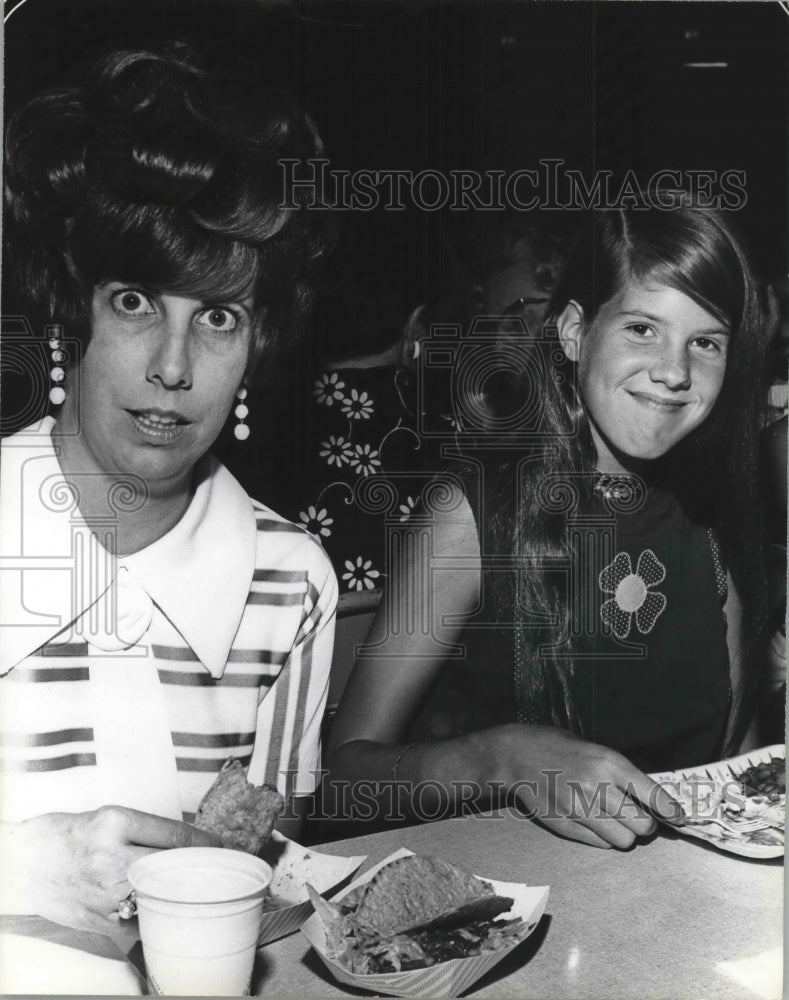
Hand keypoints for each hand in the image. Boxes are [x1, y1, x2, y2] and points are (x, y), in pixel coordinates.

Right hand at [4, 806, 220, 933]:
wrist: (27, 861)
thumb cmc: (70, 835)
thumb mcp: (110, 819)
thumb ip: (145, 831)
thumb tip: (189, 844)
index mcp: (117, 822)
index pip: (175, 835)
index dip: (206, 844)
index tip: (221, 847)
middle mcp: (112, 856)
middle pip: (174, 867)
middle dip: (200, 870)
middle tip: (217, 871)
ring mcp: (105, 892)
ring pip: (161, 898)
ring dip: (182, 897)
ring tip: (196, 892)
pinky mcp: (99, 920)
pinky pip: (140, 924)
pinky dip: (155, 920)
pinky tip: (165, 914)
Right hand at [492, 725, 683, 848]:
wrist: (517, 754)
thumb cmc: (560, 747)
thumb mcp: (596, 749)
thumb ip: (622, 773)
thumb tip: (652, 800)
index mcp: (609, 763)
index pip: (653, 795)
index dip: (672, 811)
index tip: (680, 818)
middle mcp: (597, 787)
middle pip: (643, 825)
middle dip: (645, 824)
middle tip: (638, 817)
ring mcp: (580, 809)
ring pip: (624, 840)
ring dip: (624, 834)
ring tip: (614, 820)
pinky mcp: (565, 825)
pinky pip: (600, 844)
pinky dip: (604, 838)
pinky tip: (594, 822)